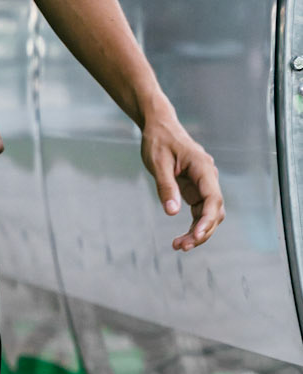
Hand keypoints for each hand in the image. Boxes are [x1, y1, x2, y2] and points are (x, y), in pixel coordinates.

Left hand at [140, 107, 223, 250]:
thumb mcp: (158, 163)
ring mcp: (203, 184)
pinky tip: (182, 238)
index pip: (213, 198)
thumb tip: (172, 212)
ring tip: (179, 246)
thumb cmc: (158, 141)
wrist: (159, 126)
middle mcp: (208, 177)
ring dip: (198, 231)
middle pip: (215, 210)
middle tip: (182, 247)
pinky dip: (194, 225)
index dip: (207, 220)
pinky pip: (200, 211)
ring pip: (209, 213)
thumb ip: (166, 187)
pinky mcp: (196, 189)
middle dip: (202, 231)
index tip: (197, 235)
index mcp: (203, 168)